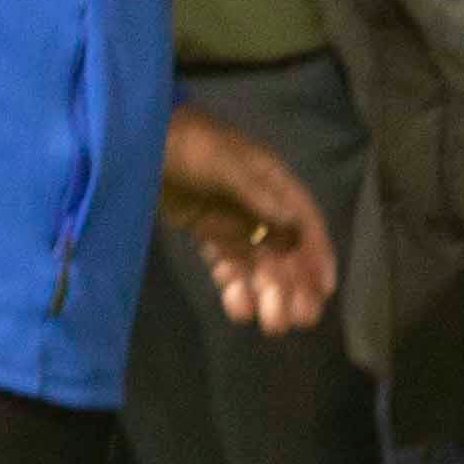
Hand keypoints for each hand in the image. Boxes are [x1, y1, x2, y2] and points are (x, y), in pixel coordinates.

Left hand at [160, 106, 337, 333]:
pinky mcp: (208, 231)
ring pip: (258, 263)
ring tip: (271, 323)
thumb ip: (259, 197)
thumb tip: (295, 229)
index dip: (317, 255)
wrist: (139, 140)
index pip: (305, 222)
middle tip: (297, 319)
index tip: (324, 289)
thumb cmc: (189, 144)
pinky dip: (234, 285)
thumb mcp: (225, 165)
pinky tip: (237, 307)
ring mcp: (232, 219)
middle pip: (285, 250)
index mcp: (272, 181)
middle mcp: (259, 204)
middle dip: (294, 285)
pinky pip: (227, 263)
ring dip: (267, 293)